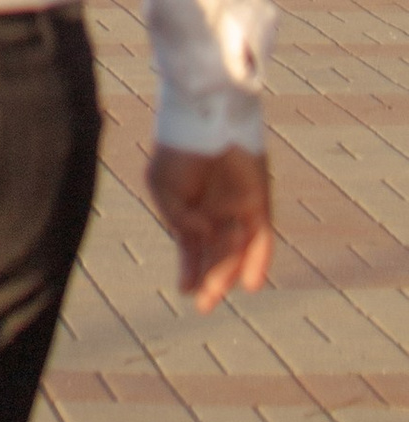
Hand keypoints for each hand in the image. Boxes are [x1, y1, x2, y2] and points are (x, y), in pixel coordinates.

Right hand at [146, 145, 273, 311]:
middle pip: (215, 255)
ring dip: (227, 272)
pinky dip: (257, 261)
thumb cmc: (177, 148)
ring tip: (215, 292)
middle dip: (209, 281)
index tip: (185, 289)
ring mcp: (238, 208)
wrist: (202, 116)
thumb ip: (176, 218)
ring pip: (235, 250)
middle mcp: (216, 212)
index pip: (193, 247)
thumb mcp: (161, 186)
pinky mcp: (258, 201)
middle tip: (202, 306)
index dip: (189, 269)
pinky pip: (261, 238)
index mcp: (191, 209)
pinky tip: (250, 282)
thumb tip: (201, 237)